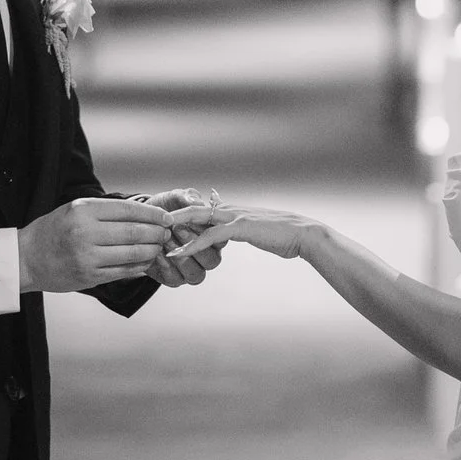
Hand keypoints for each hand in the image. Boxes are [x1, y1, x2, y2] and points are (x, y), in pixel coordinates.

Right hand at [22, 198, 171, 292]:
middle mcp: (85, 233)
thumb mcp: (74, 209)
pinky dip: (139, 266)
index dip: (152, 214)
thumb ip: (104, 210)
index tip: (166, 217)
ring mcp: (87, 257)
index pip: (128, 210)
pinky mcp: (89, 276)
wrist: (26, 258)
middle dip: (156, 233)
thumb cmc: (52, 231)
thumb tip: (142, 213)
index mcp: (83, 211)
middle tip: (166, 233)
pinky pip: (123, 272)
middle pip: (134, 232)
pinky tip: (145, 262)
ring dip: (151, 251)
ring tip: (157, 247)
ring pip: (132, 253)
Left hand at [142, 190, 223, 285]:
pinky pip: (176, 278)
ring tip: (165, 240)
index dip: (205, 231)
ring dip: (180, 257)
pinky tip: (158, 252)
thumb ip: (186, 197)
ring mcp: (191, 268)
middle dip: (192, 243)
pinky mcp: (175, 278)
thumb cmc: (163, 210)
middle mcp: (205, 255)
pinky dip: (166, 266)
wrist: (139, 222)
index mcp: (213, 237)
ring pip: (196, 273)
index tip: (189, 220)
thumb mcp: (175, 197)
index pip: (220, 240)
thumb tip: (196, 201)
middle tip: (176, 228)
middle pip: (211, 260)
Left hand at [166, 204, 326, 261]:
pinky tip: (180, 251)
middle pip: (197, 208)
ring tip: (158, 234)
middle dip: (175, 213)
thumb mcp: (262, 231)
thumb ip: (249, 230)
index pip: (206, 209)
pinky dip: (193, 243)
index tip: (170, 221)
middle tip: (155, 219)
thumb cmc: (287, 236)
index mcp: (237, 212)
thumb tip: (246, 232)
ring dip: (178, 226)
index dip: (188, 213)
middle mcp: (233, 210)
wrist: (305, 235)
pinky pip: (211, 235)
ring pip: (199, 218)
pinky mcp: (240, 227)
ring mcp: (236, 217)